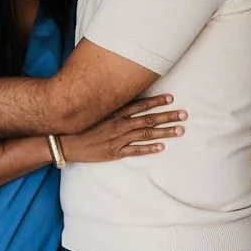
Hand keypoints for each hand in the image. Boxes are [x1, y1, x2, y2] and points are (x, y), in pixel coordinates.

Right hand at [61, 95, 185, 162]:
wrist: (66, 143)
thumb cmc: (81, 126)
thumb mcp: (96, 112)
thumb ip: (112, 107)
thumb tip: (125, 100)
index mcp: (115, 112)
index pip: (140, 104)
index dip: (157, 101)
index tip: (171, 98)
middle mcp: (119, 124)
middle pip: (149, 118)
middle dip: (168, 116)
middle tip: (184, 115)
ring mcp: (118, 139)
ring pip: (146, 134)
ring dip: (165, 132)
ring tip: (180, 131)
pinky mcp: (115, 152)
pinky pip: (135, 150)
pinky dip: (149, 148)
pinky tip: (162, 147)